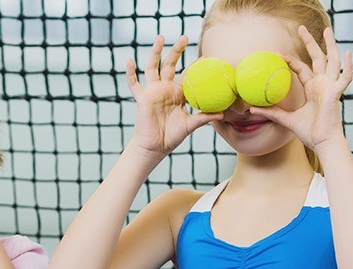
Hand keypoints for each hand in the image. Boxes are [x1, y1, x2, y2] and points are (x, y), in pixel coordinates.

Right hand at [126, 35, 221, 156]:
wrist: (155, 147)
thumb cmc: (172, 136)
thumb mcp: (190, 125)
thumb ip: (204, 117)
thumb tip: (222, 113)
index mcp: (177, 94)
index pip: (186, 75)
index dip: (194, 65)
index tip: (205, 55)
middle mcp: (164, 89)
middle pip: (170, 64)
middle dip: (176, 50)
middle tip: (185, 37)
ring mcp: (152, 92)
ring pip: (153, 67)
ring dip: (155, 52)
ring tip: (160, 37)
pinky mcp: (142, 98)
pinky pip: (134, 84)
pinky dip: (130, 73)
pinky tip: (129, 61)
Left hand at [249, 26, 352, 150]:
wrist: (322, 143)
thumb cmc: (309, 132)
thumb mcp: (286, 119)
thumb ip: (270, 112)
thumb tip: (250, 109)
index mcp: (312, 88)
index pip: (302, 68)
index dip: (291, 60)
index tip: (278, 53)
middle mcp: (322, 84)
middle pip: (317, 58)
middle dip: (310, 42)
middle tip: (302, 28)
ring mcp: (330, 87)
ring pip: (332, 61)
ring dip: (330, 45)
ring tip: (328, 31)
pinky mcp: (336, 94)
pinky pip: (345, 78)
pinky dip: (347, 66)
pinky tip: (348, 53)